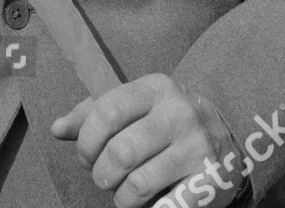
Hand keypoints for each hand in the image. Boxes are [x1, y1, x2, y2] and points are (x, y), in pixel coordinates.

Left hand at [51, 75, 245, 207]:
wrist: (228, 134)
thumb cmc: (164, 121)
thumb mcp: (136, 106)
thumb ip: (95, 114)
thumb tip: (56, 129)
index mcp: (156, 88)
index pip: (108, 110)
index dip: (87, 140)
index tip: (86, 155)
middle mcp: (179, 114)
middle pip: (120, 152)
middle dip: (101, 173)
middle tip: (103, 177)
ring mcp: (197, 148)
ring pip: (139, 184)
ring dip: (121, 197)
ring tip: (124, 192)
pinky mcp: (211, 181)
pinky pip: (165, 207)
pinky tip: (148, 203)